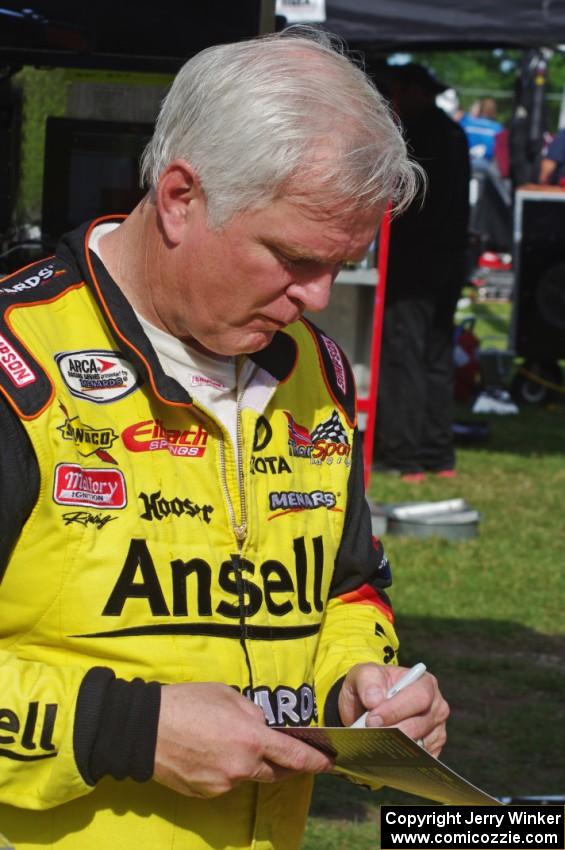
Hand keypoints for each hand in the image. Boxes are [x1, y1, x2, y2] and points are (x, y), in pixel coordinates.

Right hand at [154, 682, 333, 797]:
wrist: (146, 729)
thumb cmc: (187, 703)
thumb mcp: (227, 695)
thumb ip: (252, 713)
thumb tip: (262, 726)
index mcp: (251, 738)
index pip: (294, 756)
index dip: (315, 761)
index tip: (327, 763)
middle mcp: (242, 766)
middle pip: (276, 772)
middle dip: (285, 765)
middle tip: (289, 755)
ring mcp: (224, 783)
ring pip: (247, 775)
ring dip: (249, 762)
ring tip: (227, 741)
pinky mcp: (206, 793)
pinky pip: (226, 781)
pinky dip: (226, 768)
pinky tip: (210, 751)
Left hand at [338, 663, 448, 756]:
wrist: (369, 703)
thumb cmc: (371, 685)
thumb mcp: (365, 674)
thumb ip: (368, 680)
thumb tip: (374, 700)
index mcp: (425, 683)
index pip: (418, 697)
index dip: (396, 709)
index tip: (373, 719)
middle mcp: (436, 707)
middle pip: (419, 724)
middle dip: (393, 731)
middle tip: (370, 734)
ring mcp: (436, 731)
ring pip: (419, 745)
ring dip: (395, 748)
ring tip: (373, 746)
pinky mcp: (431, 751)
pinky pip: (420, 760)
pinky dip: (402, 761)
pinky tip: (383, 758)